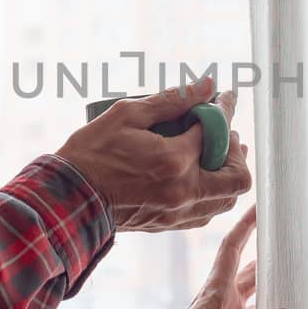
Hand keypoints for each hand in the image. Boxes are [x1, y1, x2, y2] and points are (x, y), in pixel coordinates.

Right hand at [56, 76, 251, 231]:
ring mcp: (178, 212)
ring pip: (227, 200)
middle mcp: (184, 191)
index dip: (224, 110)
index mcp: (174, 160)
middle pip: (238, 177)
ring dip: (227, 174)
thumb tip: (207, 85)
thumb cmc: (92, 153)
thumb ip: (173, 100)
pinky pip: (207, 212)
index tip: (224, 98)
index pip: (217, 131)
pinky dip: (212, 192)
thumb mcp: (127, 114)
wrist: (68, 198)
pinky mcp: (170, 224)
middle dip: (237, 151)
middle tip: (223, 133)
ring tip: (214, 153)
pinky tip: (199, 174)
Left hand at [121, 205, 290, 308]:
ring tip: (306, 289)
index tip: (261, 208)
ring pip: (259, 306)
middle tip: (297, 246)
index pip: (232, 250)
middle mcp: (223, 307)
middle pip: (252, 275)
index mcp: (214, 295)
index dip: (245, 227)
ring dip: (278, 299)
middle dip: (272, 260)